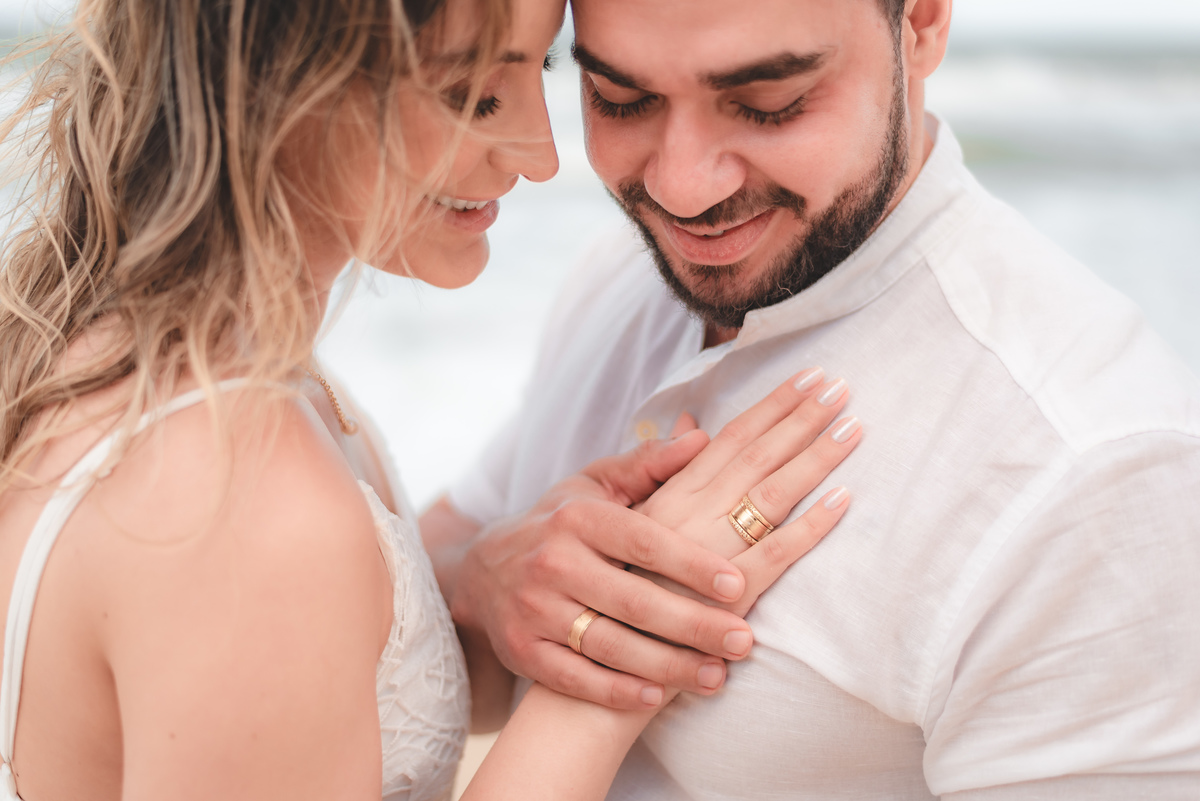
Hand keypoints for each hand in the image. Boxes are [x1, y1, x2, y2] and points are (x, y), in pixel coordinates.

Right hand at [452, 431, 755, 708]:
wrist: (481, 571)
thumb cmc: (560, 523)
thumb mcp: (595, 484)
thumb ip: (649, 466)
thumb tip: (701, 435)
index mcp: (578, 517)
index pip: (643, 541)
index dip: (692, 563)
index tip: (739, 583)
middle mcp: (553, 563)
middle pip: (633, 601)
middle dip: (693, 624)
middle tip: (743, 641)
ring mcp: (534, 610)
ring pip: (609, 645)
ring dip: (667, 666)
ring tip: (717, 677)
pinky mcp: (523, 652)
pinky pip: (574, 678)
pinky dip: (615, 692)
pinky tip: (657, 698)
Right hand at [635, 367, 859, 615]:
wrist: (598, 664)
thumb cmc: (613, 586)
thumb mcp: (621, 519)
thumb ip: (655, 472)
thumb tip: (690, 425)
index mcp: (666, 498)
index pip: (728, 440)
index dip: (771, 406)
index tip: (808, 378)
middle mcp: (685, 518)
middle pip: (754, 457)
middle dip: (801, 419)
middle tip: (842, 388)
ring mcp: (706, 557)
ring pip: (769, 496)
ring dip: (814, 459)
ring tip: (853, 429)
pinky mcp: (723, 602)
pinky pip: (774, 556)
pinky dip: (810, 526)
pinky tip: (842, 500)